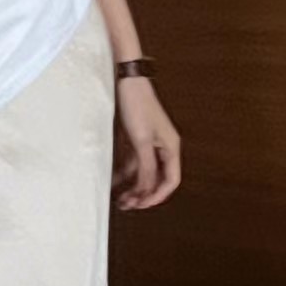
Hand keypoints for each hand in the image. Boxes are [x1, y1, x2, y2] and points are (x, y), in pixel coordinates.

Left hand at [113, 79, 181, 211]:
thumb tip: (146, 189)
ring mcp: (148, 144)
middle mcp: (162, 147)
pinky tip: (114, 181)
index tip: (141, 204)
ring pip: (143, 172)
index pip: (170, 180)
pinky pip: (132, 162)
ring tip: (119, 198)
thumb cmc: (137, 106)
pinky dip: (124, 173)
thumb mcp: (141, 140)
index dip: (157, 195)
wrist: (126, 81)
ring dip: (132, 186)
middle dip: (143, 193)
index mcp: (171, 147)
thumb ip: (146, 166)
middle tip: (127, 205)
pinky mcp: (135, 139)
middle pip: (156, 179)